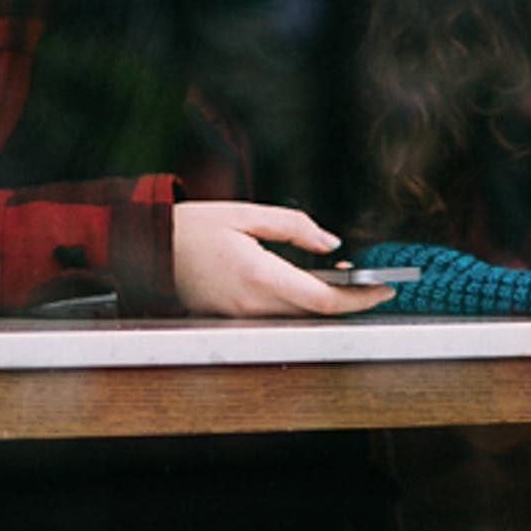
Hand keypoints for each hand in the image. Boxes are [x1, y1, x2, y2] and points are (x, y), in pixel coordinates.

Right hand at [170, 202, 390, 317]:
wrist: (148, 248)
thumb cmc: (191, 228)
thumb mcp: (247, 214)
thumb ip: (294, 227)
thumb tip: (332, 243)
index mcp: (258, 276)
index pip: (322, 299)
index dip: (358, 297)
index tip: (383, 288)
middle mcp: (251, 304)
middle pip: (315, 313)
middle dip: (349, 300)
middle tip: (371, 279)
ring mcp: (241, 316)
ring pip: (299, 316)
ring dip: (326, 302)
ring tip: (346, 276)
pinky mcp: (234, 317)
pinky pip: (278, 315)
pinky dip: (301, 303)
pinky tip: (311, 283)